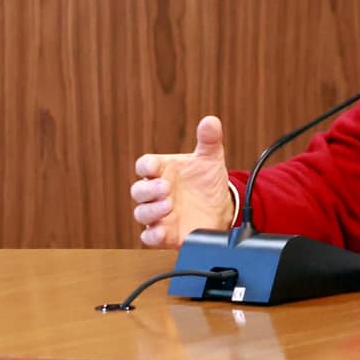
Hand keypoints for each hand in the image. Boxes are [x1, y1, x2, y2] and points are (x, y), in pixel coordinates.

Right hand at [130, 116, 235, 248]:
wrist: (220, 208)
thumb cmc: (206, 181)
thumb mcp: (210, 159)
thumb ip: (209, 140)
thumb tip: (211, 121)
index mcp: (162, 171)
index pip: (144, 165)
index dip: (146, 166)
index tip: (154, 166)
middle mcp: (156, 192)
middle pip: (139, 190)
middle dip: (148, 189)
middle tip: (166, 188)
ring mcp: (159, 214)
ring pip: (141, 213)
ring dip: (152, 210)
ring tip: (169, 206)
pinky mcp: (164, 233)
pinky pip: (149, 237)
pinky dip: (152, 235)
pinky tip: (161, 232)